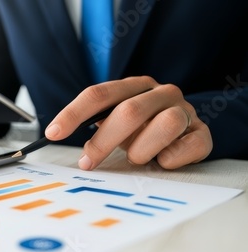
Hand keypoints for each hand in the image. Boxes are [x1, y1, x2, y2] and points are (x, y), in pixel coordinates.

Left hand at [45, 76, 212, 169]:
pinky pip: (191, 145)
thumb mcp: (114, 122)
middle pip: (129, 111)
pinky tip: (163, 161)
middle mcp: (160, 93)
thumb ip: (93, 125)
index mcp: (133, 86)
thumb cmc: (141, 129)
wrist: (182, 132)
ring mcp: (184, 111)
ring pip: (166, 124)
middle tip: (88, 162)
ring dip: (143, 149)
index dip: (73, 113)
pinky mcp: (202, 133)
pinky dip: (172, 158)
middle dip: (104, 141)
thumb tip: (56, 136)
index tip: (53, 133)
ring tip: (137, 157)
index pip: (99, 94)